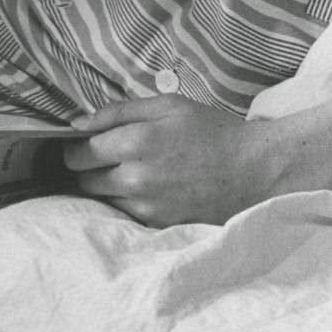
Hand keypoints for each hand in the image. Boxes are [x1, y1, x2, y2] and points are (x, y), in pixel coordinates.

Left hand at [64, 96, 274, 226]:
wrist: (255, 170)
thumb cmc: (212, 132)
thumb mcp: (167, 106)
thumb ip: (117, 112)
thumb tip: (77, 125)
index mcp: (135, 143)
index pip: (78, 154)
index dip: (76, 148)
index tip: (86, 144)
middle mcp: (136, 179)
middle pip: (84, 180)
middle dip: (90, 168)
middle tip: (111, 156)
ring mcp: (147, 207)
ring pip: (102, 200)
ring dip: (107, 186)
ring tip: (133, 171)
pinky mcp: (158, 225)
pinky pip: (126, 214)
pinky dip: (129, 202)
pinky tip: (150, 188)